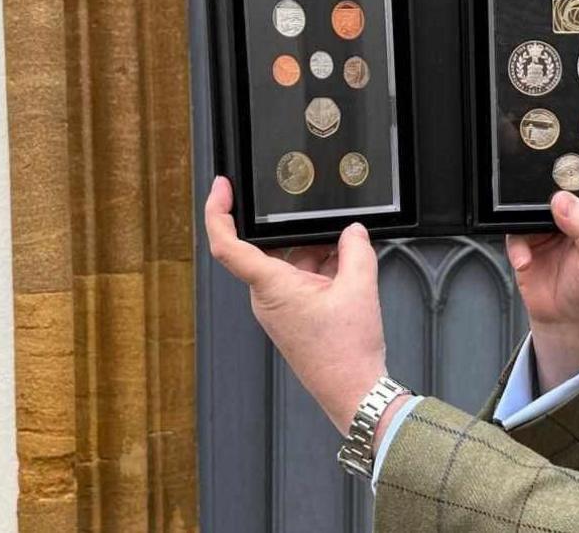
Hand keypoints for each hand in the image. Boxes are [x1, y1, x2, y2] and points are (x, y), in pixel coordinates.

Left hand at [204, 176, 392, 436]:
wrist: (354, 391)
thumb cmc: (346, 353)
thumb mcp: (359, 288)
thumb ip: (356, 250)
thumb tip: (353, 231)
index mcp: (271, 287)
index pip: (228, 245)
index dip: (219, 211)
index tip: (224, 187)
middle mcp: (268, 297)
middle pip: (274, 247)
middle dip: (303, 233)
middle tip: (329, 223)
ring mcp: (281, 307)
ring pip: (293, 263)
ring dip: (320, 253)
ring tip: (351, 255)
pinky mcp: (295, 315)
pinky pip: (303, 280)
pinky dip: (325, 270)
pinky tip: (350, 270)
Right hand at [504, 191, 578, 389]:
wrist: (567, 324)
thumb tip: (563, 201)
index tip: (566, 179)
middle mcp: (577, 217)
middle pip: (559, 190)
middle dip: (548, 198)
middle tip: (543, 211)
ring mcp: (551, 227)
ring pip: (532, 208)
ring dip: (528, 223)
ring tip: (535, 243)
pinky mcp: (528, 240)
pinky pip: (515, 231)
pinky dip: (517, 245)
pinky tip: (526, 262)